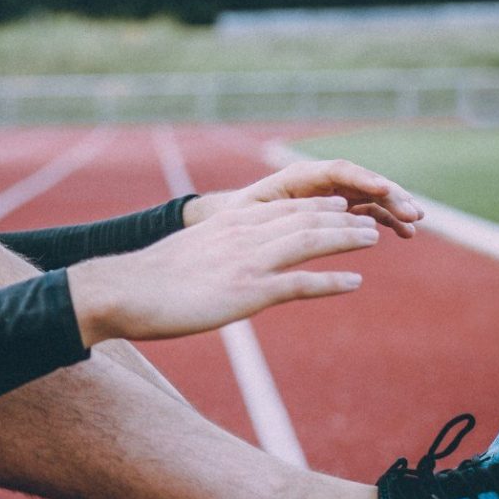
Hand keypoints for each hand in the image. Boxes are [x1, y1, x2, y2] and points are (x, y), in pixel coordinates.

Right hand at [68, 196, 378, 345]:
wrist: (125, 292)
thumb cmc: (148, 280)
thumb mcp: (187, 253)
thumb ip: (212, 252)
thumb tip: (217, 266)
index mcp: (228, 223)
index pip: (284, 207)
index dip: (317, 206)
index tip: (340, 206)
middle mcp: (243, 235)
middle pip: (305, 218)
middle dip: (342, 218)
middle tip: (369, 219)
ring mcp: (248, 262)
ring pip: (311, 241)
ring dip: (346, 239)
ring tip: (374, 238)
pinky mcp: (249, 292)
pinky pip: (301, 284)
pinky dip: (332, 282)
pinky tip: (354, 282)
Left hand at [187, 158, 423, 238]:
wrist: (234, 222)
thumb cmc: (236, 217)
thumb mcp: (247, 216)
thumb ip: (270, 213)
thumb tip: (291, 214)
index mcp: (299, 177)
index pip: (337, 170)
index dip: (362, 178)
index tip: (384, 189)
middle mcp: (321, 182)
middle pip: (361, 182)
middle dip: (388, 194)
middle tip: (411, 211)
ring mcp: (333, 196)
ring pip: (370, 197)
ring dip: (394, 208)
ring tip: (414, 223)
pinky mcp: (340, 211)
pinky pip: (369, 212)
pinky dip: (387, 221)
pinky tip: (406, 233)